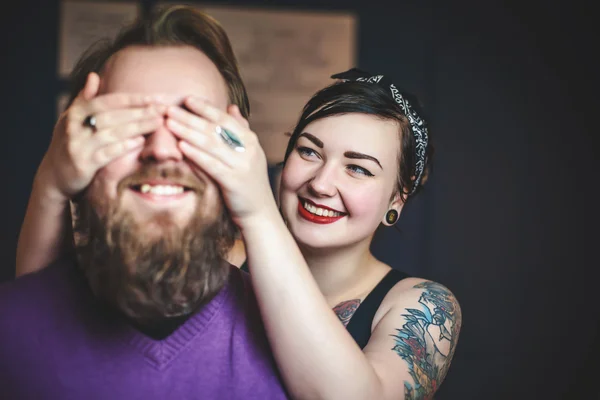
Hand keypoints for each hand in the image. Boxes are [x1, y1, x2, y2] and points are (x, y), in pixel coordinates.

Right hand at [37, 72, 165, 201]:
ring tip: (158, 123)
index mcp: (75, 112)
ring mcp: (78, 145)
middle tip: (163, 109)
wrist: (54, 175)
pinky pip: (107, 154)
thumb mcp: (73, 119)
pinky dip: (124, 146)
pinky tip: (140, 142)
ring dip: (138, 127)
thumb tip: (93, 75)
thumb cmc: (70, 143)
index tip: (155, 97)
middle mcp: (74, 126)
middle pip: (113, 116)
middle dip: (140, 112)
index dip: (133, 99)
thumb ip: (85, 99)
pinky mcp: (83, 164)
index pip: (108, 101)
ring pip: (112, 133)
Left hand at [165, 97, 276, 225]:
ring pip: (211, 144)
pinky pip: (211, 164)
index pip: (225, 119)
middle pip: (215, 129)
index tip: (187, 99)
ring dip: (188, 132)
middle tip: (170, 109)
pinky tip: (181, 146)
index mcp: (251, 140)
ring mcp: (242, 165)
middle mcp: (248, 150)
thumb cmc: (249, 182)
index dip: (205, 108)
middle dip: (190, 118)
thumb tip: (231, 107)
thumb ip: (240, 130)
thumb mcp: (249, 153)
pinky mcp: (234, 181)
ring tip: (170, 123)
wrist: (260, 212)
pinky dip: (196, 154)